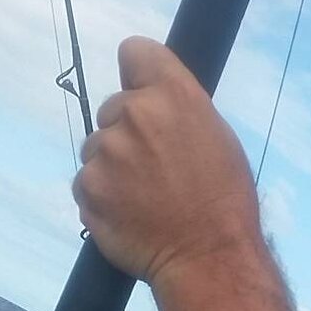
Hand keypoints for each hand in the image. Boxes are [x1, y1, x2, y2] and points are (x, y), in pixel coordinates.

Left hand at [72, 36, 261, 285]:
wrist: (207, 258)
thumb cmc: (223, 201)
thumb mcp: (216, 137)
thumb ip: (179, 109)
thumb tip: (152, 98)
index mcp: (174, 94)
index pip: (134, 51)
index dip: (139, 74)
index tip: (145, 94)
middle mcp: (134, 114)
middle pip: (113, 107)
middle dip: (128, 132)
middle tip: (157, 168)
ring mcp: (105, 151)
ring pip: (98, 147)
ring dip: (113, 167)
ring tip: (145, 197)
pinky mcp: (87, 186)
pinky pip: (86, 182)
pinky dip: (102, 196)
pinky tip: (130, 213)